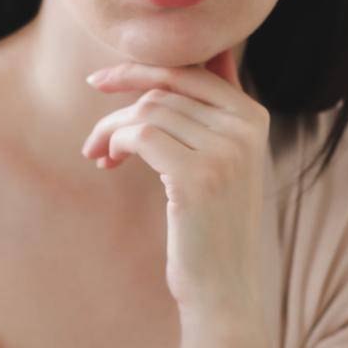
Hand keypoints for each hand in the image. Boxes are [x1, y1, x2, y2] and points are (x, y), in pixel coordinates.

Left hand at [83, 49, 267, 323]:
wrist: (222, 289)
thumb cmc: (212, 228)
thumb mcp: (221, 162)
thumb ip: (211, 114)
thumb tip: (198, 58)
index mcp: (255, 118)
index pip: (192, 69)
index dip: (142, 68)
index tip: (103, 80)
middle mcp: (246, 129)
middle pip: (167, 87)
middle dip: (121, 99)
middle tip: (92, 123)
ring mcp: (225, 151)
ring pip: (148, 111)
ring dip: (112, 129)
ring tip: (99, 155)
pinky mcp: (197, 176)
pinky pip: (141, 134)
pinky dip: (115, 143)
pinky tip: (107, 162)